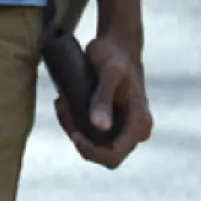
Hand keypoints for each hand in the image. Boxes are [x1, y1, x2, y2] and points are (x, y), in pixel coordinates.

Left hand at [55, 30, 152, 168]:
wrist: (116, 44)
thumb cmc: (114, 55)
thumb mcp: (108, 73)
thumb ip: (103, 99)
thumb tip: (99, 127)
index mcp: (139, 124)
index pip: (114, 156)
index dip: (91, 151)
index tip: (73, 133)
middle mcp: (133, 131)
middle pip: (100, 152)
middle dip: (78, 136)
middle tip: (63, 108)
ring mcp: (121, 127)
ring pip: (91, 143)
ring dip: (72, 126)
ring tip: (61, 101)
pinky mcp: (109, 121)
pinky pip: (88, 131)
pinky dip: (72, 121)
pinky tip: (63, 102)